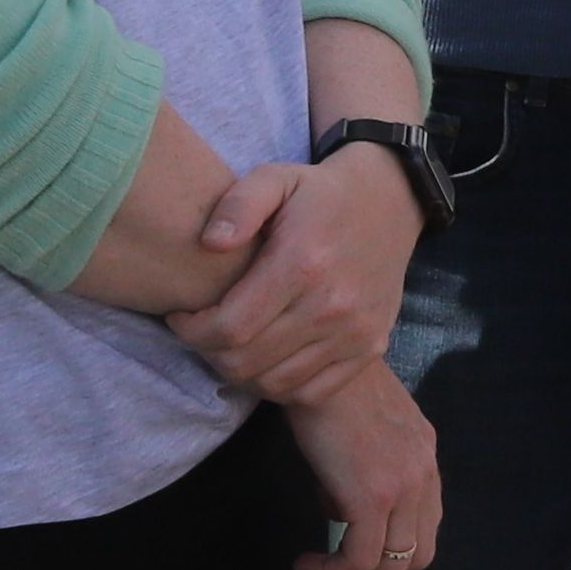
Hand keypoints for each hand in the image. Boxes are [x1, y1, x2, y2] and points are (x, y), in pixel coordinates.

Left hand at [172, 143, 420, 403]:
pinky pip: (311, 391)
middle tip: (202, 331)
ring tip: (231, 345)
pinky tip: (267, 358)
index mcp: (303, 264)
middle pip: (245, 362)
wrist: (389, 203)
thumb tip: (210, 244)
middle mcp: (333, 305)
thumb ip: (238, 204)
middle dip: (208, 352)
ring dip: (241, 371)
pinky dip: (279, 385)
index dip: (191, 331)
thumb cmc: (319, 194)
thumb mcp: (275, 178)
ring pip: (274, 383)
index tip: (181, 315)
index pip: (229, 328)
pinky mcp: (370, 347)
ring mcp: (355, 332)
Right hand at [288, 361, 444, 569]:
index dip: (390, 548)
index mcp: (424, 457)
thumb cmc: (326, 389)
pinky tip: (307, 563)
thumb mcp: (360, 432)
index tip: (350, 547)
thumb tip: (338, 508)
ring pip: (391, 563)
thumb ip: (362, 470)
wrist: (317, 364)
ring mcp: (404, 485)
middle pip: (418, 554)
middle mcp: (425, 473)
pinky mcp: (373, 495)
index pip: (425, 524)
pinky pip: (360, 557)